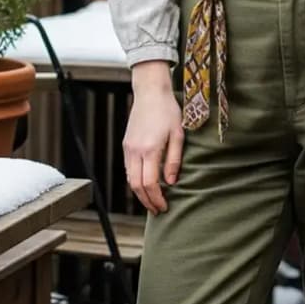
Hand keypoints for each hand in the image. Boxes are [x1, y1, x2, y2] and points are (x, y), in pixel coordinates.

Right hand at [123, 62, 182, 214]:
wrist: (150, 93)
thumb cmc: (168, 111)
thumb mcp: (178, 135)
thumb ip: (174, 160)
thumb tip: (171, 183)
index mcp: (150, 149)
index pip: (149, 183)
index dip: (156, 198)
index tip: (164, 207)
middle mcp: (135, 151)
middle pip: (136, 186)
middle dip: (146, 201)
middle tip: (158, 210)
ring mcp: (128, 148)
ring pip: (129, 179)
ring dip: (140, 193)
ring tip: (153, 201)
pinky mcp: (126, 145)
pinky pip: (128, 169)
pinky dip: (135, 181)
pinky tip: (146, 185)